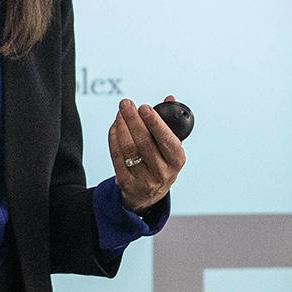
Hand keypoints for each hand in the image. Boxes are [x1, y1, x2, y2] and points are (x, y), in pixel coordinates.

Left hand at [110, 96, 186, 211]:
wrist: (148, 193)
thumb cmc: (161, 162)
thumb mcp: (170, 146)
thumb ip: (170, 122)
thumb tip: (169, 98)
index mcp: (177, 160)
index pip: (167, 140)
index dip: (155, 123)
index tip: (144, 107)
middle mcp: (163, 172)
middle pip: (144, 143)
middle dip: (133, 120)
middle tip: (125, 104)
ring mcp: (144, 180)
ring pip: (129, 149)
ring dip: (121, 128)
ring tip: (119, 113)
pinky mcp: (127, 183)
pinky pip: (117, 157)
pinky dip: (114, 139)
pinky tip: (114, 127)